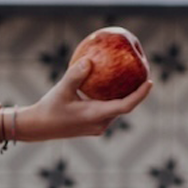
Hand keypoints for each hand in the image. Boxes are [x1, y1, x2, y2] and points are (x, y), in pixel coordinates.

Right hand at [15, 59, 151, 141]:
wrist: (38, 128)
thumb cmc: (49, 109)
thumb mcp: (61, 89)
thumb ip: (75, 75)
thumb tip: (89, 60)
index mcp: (96, 116)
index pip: (125, 106)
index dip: (140, 95)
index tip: (150, 82)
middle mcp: (100, 123)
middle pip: (125, 107)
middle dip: (136, 92)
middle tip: (144, 73)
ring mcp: (97, 126)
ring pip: (116, 108)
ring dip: (124, 94)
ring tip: (131, 76)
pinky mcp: (92, 125)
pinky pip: (107, 109)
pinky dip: (111, 97)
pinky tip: (110, 82)